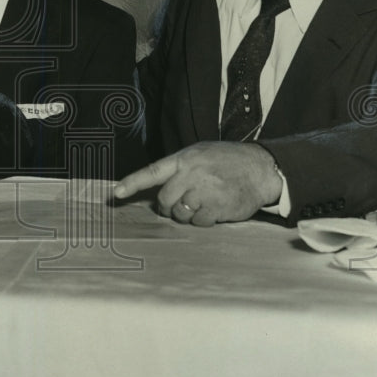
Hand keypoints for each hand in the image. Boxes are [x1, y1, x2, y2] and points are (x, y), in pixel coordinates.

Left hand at [113, 142, 282, 225]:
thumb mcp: (200, 154)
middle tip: (179, 205)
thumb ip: (180, 168)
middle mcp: (192, 174)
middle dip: (168, 207)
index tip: (116, 194)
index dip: (132, 182)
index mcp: (185, 159)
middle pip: (165, 200)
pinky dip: (203, 221)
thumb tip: (159, 188)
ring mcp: (205, 191)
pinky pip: (199, 222)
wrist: (260, 167)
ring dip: (187, 215)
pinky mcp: (218, 207)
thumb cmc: (227, 161)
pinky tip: (214, 210)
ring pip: (181, 214)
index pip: (153, 171)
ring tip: (201, 204)